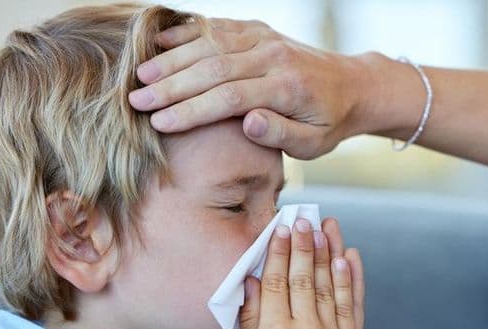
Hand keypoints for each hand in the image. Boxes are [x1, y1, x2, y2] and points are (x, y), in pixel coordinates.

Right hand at [128, 18, 375, 158]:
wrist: (352, 85)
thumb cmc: (328, 123)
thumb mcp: (313, 143)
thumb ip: (281, 134)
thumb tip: (247, 123)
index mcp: (287, 88)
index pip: (229, 98)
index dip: (191, 111)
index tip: (158, 123)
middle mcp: (273, 57)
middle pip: (212, 68)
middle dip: (170, 85)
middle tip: (135, 100)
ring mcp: (264, 38)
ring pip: (210, 44)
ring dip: (172, 58)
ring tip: (139, 75)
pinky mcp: (258, 29)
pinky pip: (218, 27)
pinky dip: (188, 34)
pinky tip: (160, 43)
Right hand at [237, 217, 365, 328]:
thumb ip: (250, 317)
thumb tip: (251, 278)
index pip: (275, 282)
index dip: (278, 251)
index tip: (282, 229)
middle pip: (303, 278)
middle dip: (304, 245)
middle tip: (304, 219)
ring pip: (331, 287)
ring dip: (330, 253)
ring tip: (327, 228)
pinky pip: (353, 307)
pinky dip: (352, 280)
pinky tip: (348, 258)